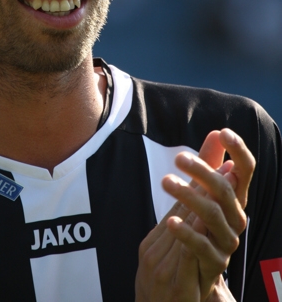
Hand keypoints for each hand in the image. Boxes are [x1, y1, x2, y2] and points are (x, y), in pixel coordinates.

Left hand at [135, 129, 254, 301]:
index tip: (224, 132)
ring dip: (189, 196)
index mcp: (234, 200)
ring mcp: (227, 243)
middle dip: (203, 171)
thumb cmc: (200, 229)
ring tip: (166, 182)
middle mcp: (236, 220)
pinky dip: (186, 232)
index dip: (239, 151)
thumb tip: (215, 133)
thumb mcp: (203, 194)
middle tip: (179, 158)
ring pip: (212, 214)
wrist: (193, 279)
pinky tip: (170, 222)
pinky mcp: (213, 265)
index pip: (245, 171)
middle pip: (225, 189)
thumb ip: (209, 165)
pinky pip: (201, 246)